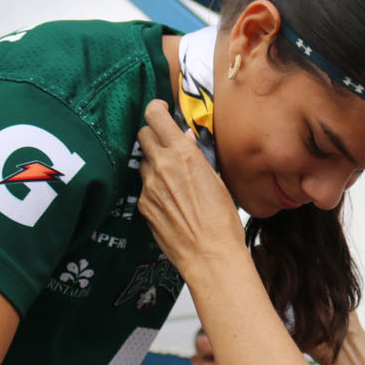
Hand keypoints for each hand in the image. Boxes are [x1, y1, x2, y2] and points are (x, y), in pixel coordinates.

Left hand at [137, 100, 245, 273]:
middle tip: (166, 145)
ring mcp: (148, 187)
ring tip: (173, 181)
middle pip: (142, 134)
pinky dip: (154, 188)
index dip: (156, 109)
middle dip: (153, 136)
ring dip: (154, 164)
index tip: (161, 112)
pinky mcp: (143, 206)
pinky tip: (171, 202)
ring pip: (143, 163)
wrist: (209, 255)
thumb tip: (185, 139)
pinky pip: (144, 188)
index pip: (155, 115)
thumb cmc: (221, 220)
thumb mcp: (216, 179)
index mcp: (182, 154)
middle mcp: (161, 166)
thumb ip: (196, 156)